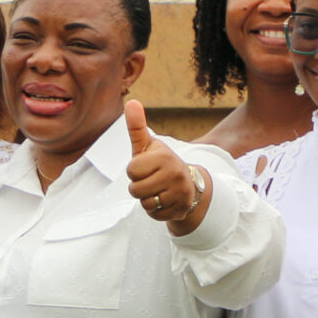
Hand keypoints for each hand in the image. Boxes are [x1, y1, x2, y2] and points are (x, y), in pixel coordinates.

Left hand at [122, 100, 198, 225]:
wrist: (186, 183)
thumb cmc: (159, 163)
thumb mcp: (147, 146)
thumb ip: (137, 127)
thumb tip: (131, 102)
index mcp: (163, 156)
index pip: (131, 170)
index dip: (134, 171)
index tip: (145, 167)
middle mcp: (174, 172)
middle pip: (135, 190)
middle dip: (138, 187)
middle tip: (151, 181)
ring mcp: (180, 191)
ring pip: (145, 204)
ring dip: (146, 200)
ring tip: (157, 190)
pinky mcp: (181, 208)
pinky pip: (155, 215)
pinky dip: (156, 211)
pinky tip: (164, 201)